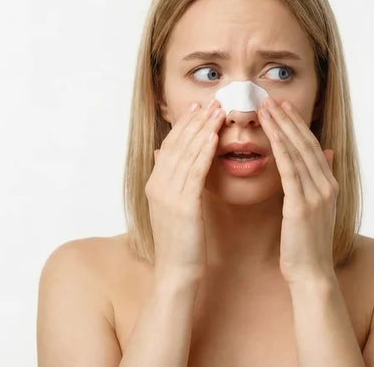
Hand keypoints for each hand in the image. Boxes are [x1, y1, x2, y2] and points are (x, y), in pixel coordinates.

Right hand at [145, 99, 224, 281]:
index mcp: (155, 184)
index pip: (171, 146)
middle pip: (178, 144)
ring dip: (203, 129)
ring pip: (187, 153)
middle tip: (211, 100)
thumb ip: (172, 181)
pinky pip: (195, 172)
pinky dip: (204, 152)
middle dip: (195, 121)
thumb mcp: (173, 208)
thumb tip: (166, 156)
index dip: (185, 125)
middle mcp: (158, 185)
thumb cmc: (182, 243)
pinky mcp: (183, 205)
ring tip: (217, 111)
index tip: (199, 107)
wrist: (177, 273)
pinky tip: (215, 137)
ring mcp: (168, 195)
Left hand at [258, 97, 337, 284]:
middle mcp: (326, 185)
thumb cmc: (307, 245)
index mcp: (329, 184)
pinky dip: (280, 149)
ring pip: (297, 152)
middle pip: (305, 143)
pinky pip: (290, 171)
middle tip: (271, 97)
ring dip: (281, 127)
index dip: (296, 124)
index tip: (282, 105)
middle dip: (288, 118)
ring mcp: (316, 195)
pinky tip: (269, 135)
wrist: (312, 274)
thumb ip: (319, 179)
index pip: (311, 146)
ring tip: (266, 107)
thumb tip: (327, 152)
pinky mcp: (302, 206)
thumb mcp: (316, 208)